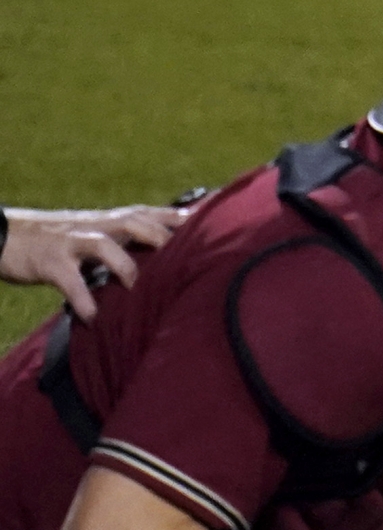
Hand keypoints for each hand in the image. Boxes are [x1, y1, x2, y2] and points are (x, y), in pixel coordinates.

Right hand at [1, 205, 182, 320]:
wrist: (5, 237)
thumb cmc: (60, 242)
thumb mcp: (95, 236)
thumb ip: (127, 242)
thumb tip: (168, 257)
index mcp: (109, 221)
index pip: (150, 213)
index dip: (181, 217)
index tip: (215, 223)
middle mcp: (94, 225)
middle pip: (134, 222)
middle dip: (162, 237)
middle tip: (189, 258)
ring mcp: (71, 241)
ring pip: (103, 244)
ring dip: (125, 266)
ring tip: (140, 288)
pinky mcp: (49, 262)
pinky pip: (68, 280)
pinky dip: (82, 298)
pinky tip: (93, 316)